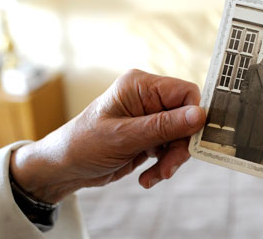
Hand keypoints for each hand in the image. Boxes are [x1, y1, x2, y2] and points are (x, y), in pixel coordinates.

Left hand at [10, 69, 204, 203]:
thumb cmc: (83, 144)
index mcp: (140, 86)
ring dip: (171, 160)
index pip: (185, 93)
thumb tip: (199, 115)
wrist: (63, 168)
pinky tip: (147, 177)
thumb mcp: (124, 137)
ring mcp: (149, 118)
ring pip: (181, 136)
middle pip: (186, 118)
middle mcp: (147, 98)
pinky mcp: (148, 136)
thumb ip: (163, 126)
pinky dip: (163, 165)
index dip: (194, 116)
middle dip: (180, 146)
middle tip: (168, 168)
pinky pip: (170, 149)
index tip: (192, 142)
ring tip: (154, 176)